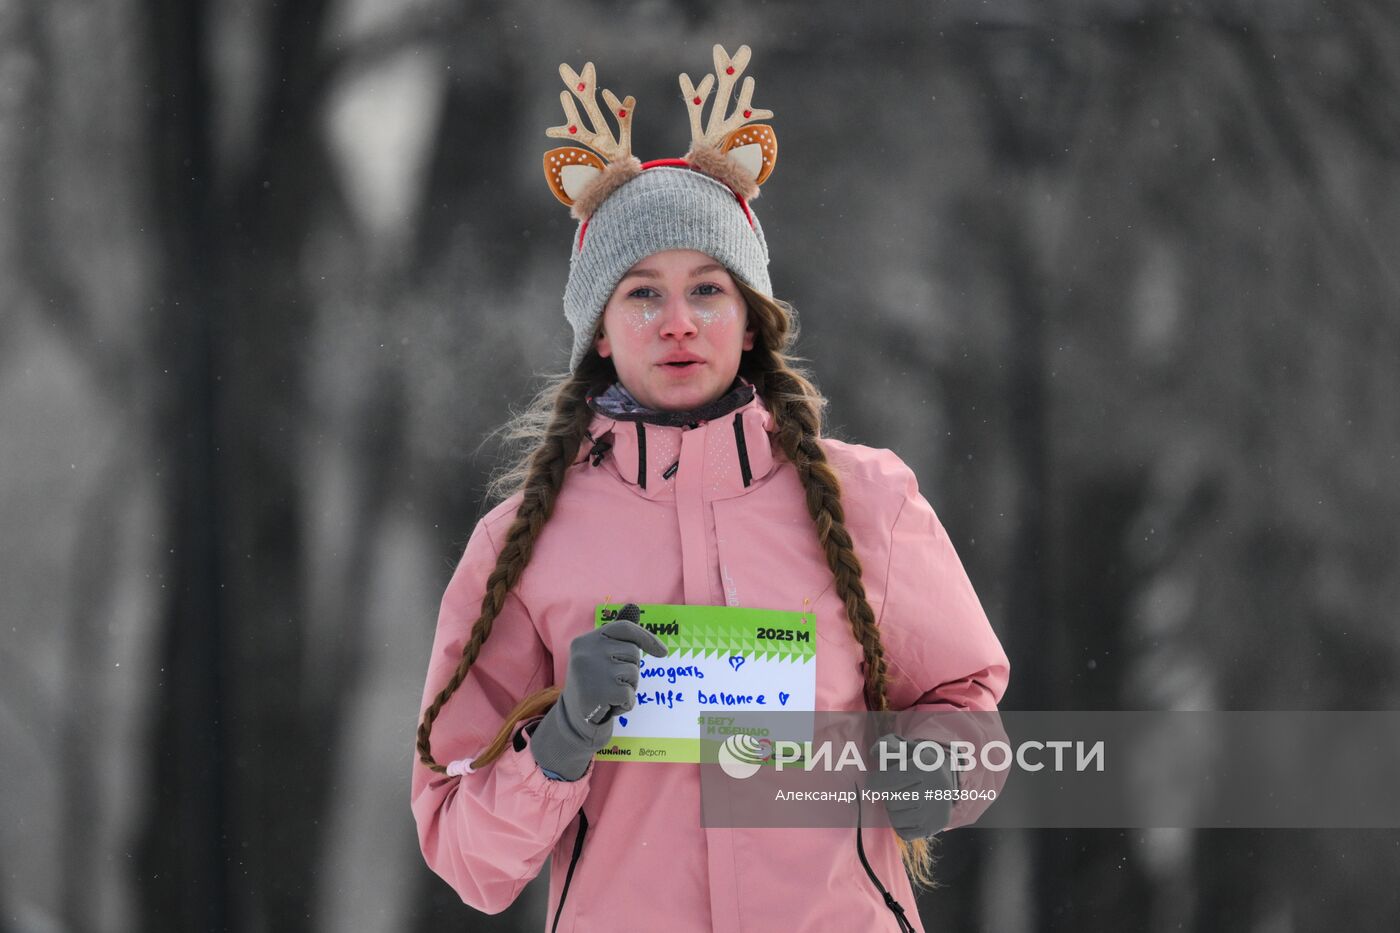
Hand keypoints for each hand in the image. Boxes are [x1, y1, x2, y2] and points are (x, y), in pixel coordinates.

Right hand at [529, 608, 668, 779]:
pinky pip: (630, 695)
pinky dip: (625, 704)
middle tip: (612, 683)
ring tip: (609, 694)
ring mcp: (593, 671)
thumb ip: (615, 638)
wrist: (573, 720)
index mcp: (586, 640)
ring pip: (633, 674)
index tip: (662, 653)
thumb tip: (632, 608)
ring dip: (628, 689)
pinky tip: (609, 706)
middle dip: (631, 671)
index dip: (646, 638)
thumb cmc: (592, 685)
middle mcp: (587, 651)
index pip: (624, 628)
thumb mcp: (598, 657)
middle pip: (633, 653)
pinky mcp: (600, 691)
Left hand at [866, 733, 956, 839]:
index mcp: (927, 764)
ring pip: (896, 818)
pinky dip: (900, 825)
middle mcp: (935, 788)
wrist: (945, 778)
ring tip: (902, 799)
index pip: (889, 780)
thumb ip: (886, 745)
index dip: (874, 782)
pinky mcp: (934, 827)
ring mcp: (936, 810)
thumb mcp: (905, 746)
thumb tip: (874, 753)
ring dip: (892, 811)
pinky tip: (908, 812)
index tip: (871, 782)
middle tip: (895, 789)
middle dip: (887, 795)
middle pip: (891, 801)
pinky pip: (903, 833)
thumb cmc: (916, 761)